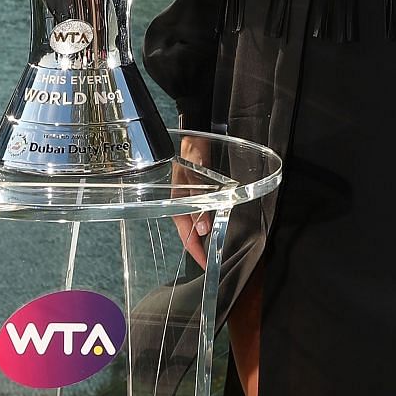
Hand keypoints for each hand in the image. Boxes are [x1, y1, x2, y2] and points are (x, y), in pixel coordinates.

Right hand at [171, 134, 215, 267]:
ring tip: (216, 248)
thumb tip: (203, 228)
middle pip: (190, 232)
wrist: (195, 132)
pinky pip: (203, 211)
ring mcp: (190, 197)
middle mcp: (182, 203)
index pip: (185, 234)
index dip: (195, 250)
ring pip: (196, 223)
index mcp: (177, 202)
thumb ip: (198, 202)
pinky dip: (209, 221)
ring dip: (205, 235)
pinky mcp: (199, 191)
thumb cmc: (192, 152)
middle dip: (200, 247)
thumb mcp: (194, 177)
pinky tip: (217, 224)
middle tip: (214, 260)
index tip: (205, 263)